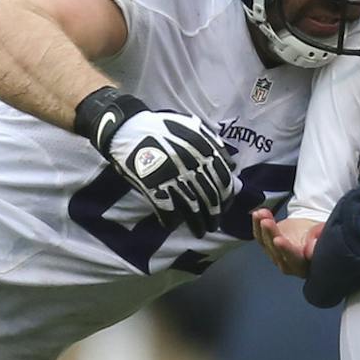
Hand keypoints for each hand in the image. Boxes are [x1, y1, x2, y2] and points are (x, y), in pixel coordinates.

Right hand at [107, 110, 234, 232]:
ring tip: (200, 232)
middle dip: (214, 216)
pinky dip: (172, 222)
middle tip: (213, 225)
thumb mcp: (192, 127)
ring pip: (193, 210)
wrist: (127, 129)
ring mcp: (173, 178)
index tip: (225, 207)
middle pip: (211, 199)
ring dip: (198, 224)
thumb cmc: (161, 128)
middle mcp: (192, 166)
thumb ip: (214, 144)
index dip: (227, 199)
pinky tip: (172, 225)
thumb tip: (232, 167)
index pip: (224, 181)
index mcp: (203, 150)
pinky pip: (168, 212)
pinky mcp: (154, 188)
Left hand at [252, 208, 320, 276]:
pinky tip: (257, 214)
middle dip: (271, 234)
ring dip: (262, 227)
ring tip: (262, 213)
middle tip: (266, 222)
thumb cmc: (320, 236)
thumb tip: (311, 249)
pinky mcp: (268, 246)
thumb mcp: (324, 235)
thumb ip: (318, 241)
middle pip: (277, 250)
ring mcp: (277, 256)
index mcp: (304, 265)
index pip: (294, 259)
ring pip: (266, 243)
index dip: (286, 250)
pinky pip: (260, 236)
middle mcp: (289, 265)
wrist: (312, 234)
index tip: (278, 240)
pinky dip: (257, 224)